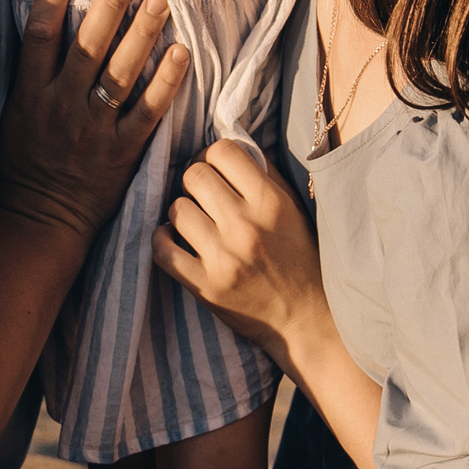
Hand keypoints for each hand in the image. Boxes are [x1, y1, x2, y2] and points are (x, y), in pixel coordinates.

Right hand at [0, 0, 189, 237]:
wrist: (41, 221)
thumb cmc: (24, 164)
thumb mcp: (14, 114)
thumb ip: (30, 72)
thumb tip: (43, 22)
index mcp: (30, 94)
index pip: (40, 32)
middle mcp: (61, 105)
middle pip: (87, 43)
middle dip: (109, 3)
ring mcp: (93, 128)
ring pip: (120, 71)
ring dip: (142, 32)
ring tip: (160, 0)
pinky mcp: (122, 150)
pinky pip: (148, 110)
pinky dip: (165, 80)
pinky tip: (180, 52)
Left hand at [152, 138, 332, 366]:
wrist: (307, 320)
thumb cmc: (302, 259)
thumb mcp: (293, 210)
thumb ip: (264, 175)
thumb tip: (228, 147)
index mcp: (270, 202)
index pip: (222, 151)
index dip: (213, 155)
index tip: (216, 170)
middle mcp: (245, 226)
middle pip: (193, 175)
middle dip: (195, 181)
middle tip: (203, 196)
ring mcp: (223, 258)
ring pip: (176, 208)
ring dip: (182, 211)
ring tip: (196, 221)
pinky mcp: (205, 286)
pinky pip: (162, 249)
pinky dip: (162, 239)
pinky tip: (174, 238)